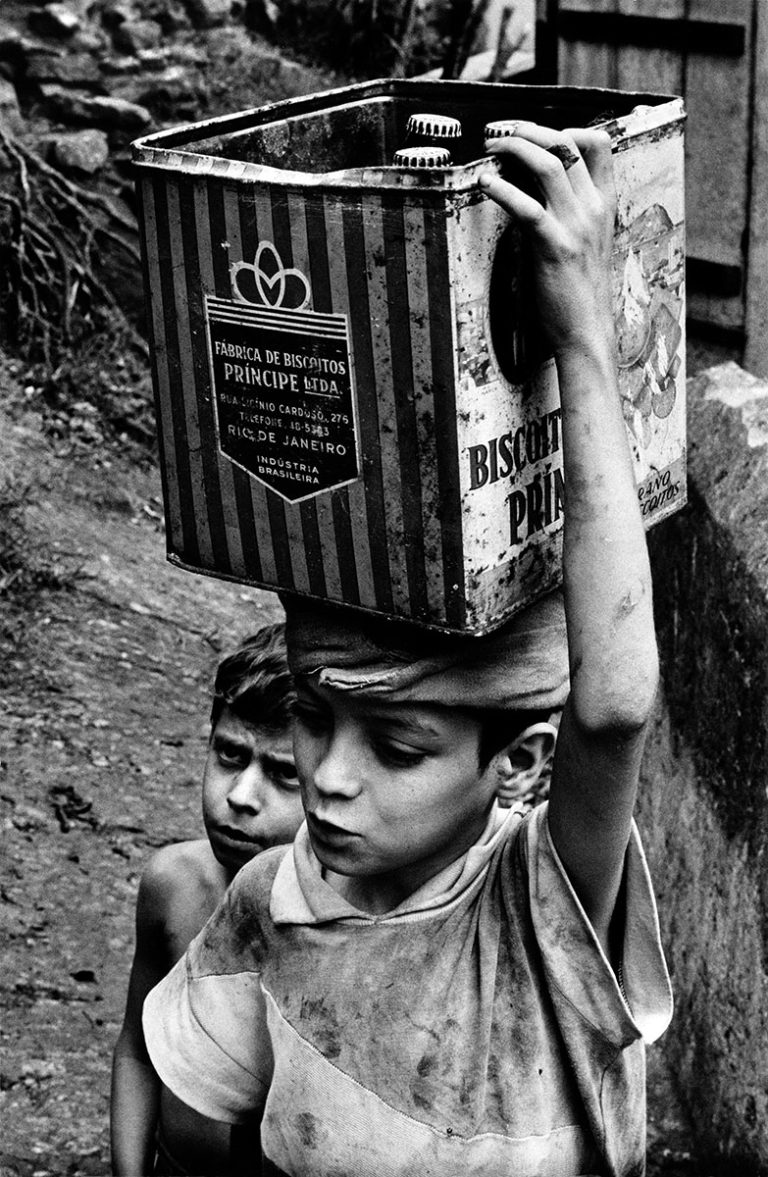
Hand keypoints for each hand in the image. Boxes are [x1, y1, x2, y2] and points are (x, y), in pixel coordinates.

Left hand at [479, 122, 616, 362]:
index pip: (599, 144)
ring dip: (514, 148)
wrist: (586, 330)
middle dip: (529, 130)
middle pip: (567, 144)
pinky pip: (526, 207)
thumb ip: (570, 211)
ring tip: (491, 147)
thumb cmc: (580, 290)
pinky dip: (502, 189)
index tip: (538, 134)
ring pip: (548, 164)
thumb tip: (538, 187)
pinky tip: (485, 183)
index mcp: (604, 205)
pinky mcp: (553, 247)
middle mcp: (593, 209)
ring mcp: (575, 227)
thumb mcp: (585, 241)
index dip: (568, 127)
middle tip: (501, 132)